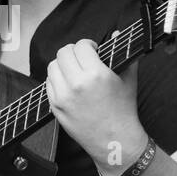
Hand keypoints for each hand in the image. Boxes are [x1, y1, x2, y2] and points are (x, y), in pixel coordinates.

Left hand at [45, 39, 147, 175]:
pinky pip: (48, 84)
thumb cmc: (123, 111)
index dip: (88, 45)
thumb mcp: (128, 79)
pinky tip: (68, 84)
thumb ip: (121, 52)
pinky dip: (57, 80)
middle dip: (74, 52)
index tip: (93, 50)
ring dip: (63, 65)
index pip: (80, 46)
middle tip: (83, 59)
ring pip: (52, 66)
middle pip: (63, 53)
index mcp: (95, 74)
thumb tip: (115, 34)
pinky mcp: (55, 107)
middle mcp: (76, 84)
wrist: (115, 141)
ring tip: (74, 71)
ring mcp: (62, 97)